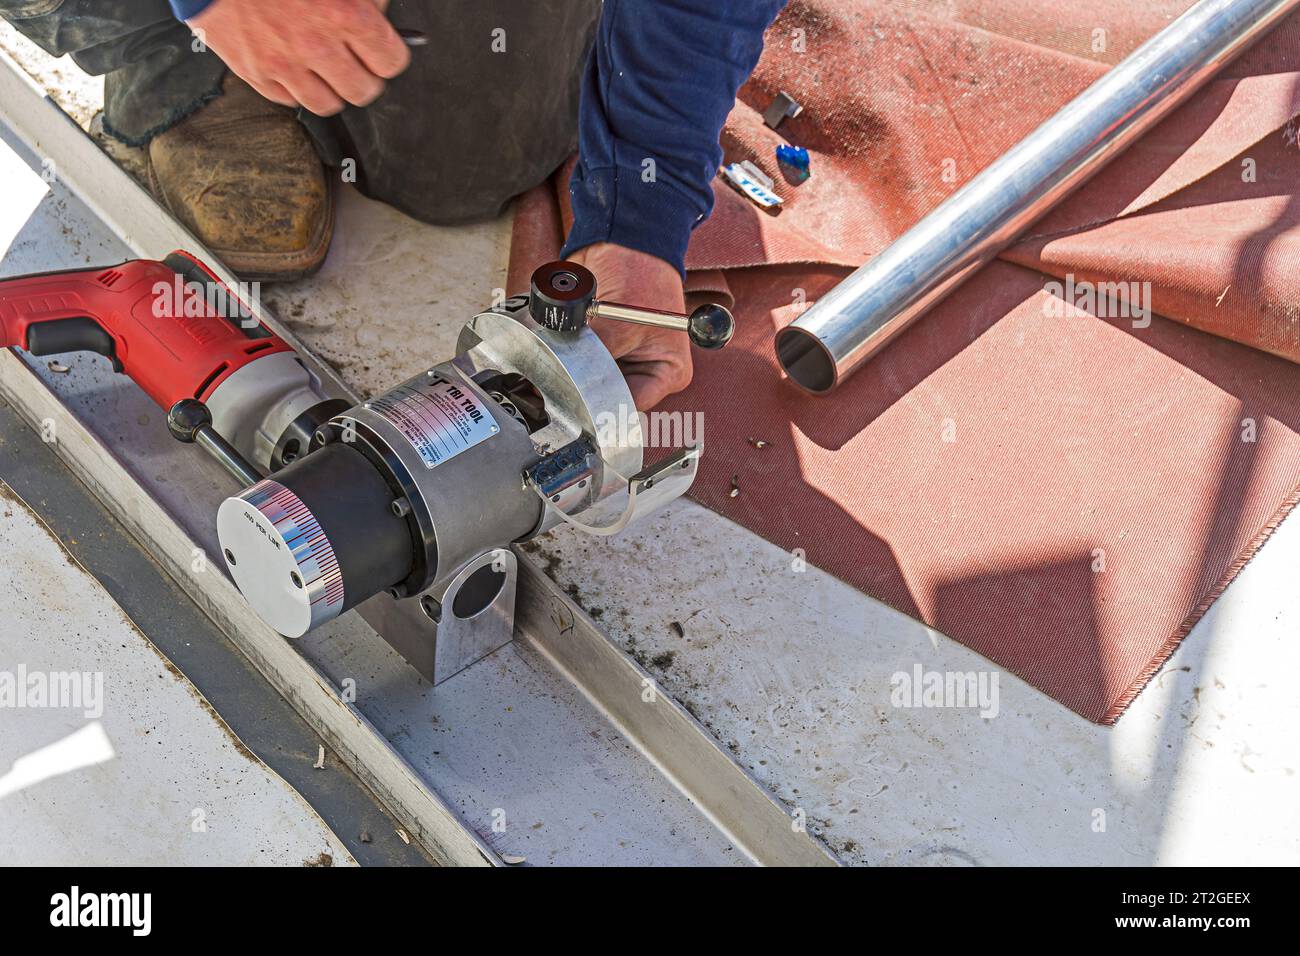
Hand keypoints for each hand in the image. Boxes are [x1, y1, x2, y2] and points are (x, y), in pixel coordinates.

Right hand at [188, 0, 410, 115]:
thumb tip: (381, 16)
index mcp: (343, 13)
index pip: (390, 62)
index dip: (388, 56)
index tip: (381, 52)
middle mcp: (316, 44)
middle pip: (363, 91)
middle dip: (364, 77)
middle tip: (355, 63)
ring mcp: (284, 64)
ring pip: (328, 104)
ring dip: (331, 89)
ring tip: (324, 68)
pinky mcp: (256, 74)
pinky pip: (290, 101)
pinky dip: (295, 88)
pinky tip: (293, 65)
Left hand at [570, 243, 692, 410]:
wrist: (622, 238)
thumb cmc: (641, 272)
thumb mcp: (620, 323)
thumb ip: (594, 359)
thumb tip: (564, 381)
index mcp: (668, 371)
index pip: (629, 404)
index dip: (600, 403)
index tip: (571, 400)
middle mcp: (646, 368)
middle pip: (609, 394)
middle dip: (583, 386)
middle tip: (554, 384)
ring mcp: (623, 357)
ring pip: (591, 378)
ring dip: (572, 369)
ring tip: (556, 360)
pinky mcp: (602, 344)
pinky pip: (579, 359)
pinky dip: (566, 354)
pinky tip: (556, 348)